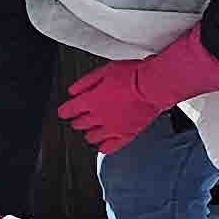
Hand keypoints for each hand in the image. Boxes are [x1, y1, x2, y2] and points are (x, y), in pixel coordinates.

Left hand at [61, 59, 185, 155]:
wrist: (154, 86)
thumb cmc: (133, 75)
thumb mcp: (105, 71)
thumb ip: (86, 82)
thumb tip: (72, 91)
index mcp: (91, 100)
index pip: (70, 110)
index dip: (65, 111)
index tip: (64, 112)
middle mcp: (99, 116)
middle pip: (79, 124)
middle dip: (77, 121)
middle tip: (79, 119)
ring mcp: (112, 128)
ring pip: (92, 137)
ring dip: (89, 133)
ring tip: (92, 130)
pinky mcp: (126, 135)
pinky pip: (110, 148)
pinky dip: (104, 147)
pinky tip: (103, 145)